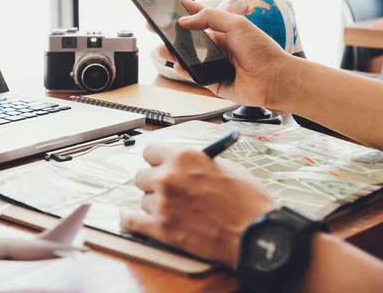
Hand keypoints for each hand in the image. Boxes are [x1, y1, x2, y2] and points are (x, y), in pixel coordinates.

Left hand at [120, 143, 277, 268]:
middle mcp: (167, 176)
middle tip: (166, 189)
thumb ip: (197, 162)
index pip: (150, 152)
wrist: (256, 234)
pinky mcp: (161, 229)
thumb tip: (183, 163)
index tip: (159, 165)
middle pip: (142, 176)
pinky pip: (132, 221)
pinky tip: (130, 218)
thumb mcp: (225, 167)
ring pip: (143, 200)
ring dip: (155, 204)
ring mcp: (162, 203)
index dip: (156, 160)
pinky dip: (131, 220)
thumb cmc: (248, 200)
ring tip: (174, 210)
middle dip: (153, 182)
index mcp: (184, 156)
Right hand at [150, 0, 292, 107]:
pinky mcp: (212, 82)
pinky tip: (178, 65)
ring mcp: (213, 64)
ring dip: (173, 52)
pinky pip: (193, 76)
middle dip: (170, 33)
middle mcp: (216, 46)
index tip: (164, 4)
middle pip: (187, 38)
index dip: (180, 9)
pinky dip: (184, 71)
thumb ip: (210, 18)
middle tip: (154, 28)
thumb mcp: (237, 24)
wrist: (275, 79)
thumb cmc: (262, 50)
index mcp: (222, 29)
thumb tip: (185, 20)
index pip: (196, 16)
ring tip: (162, 49)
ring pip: (187, 58)